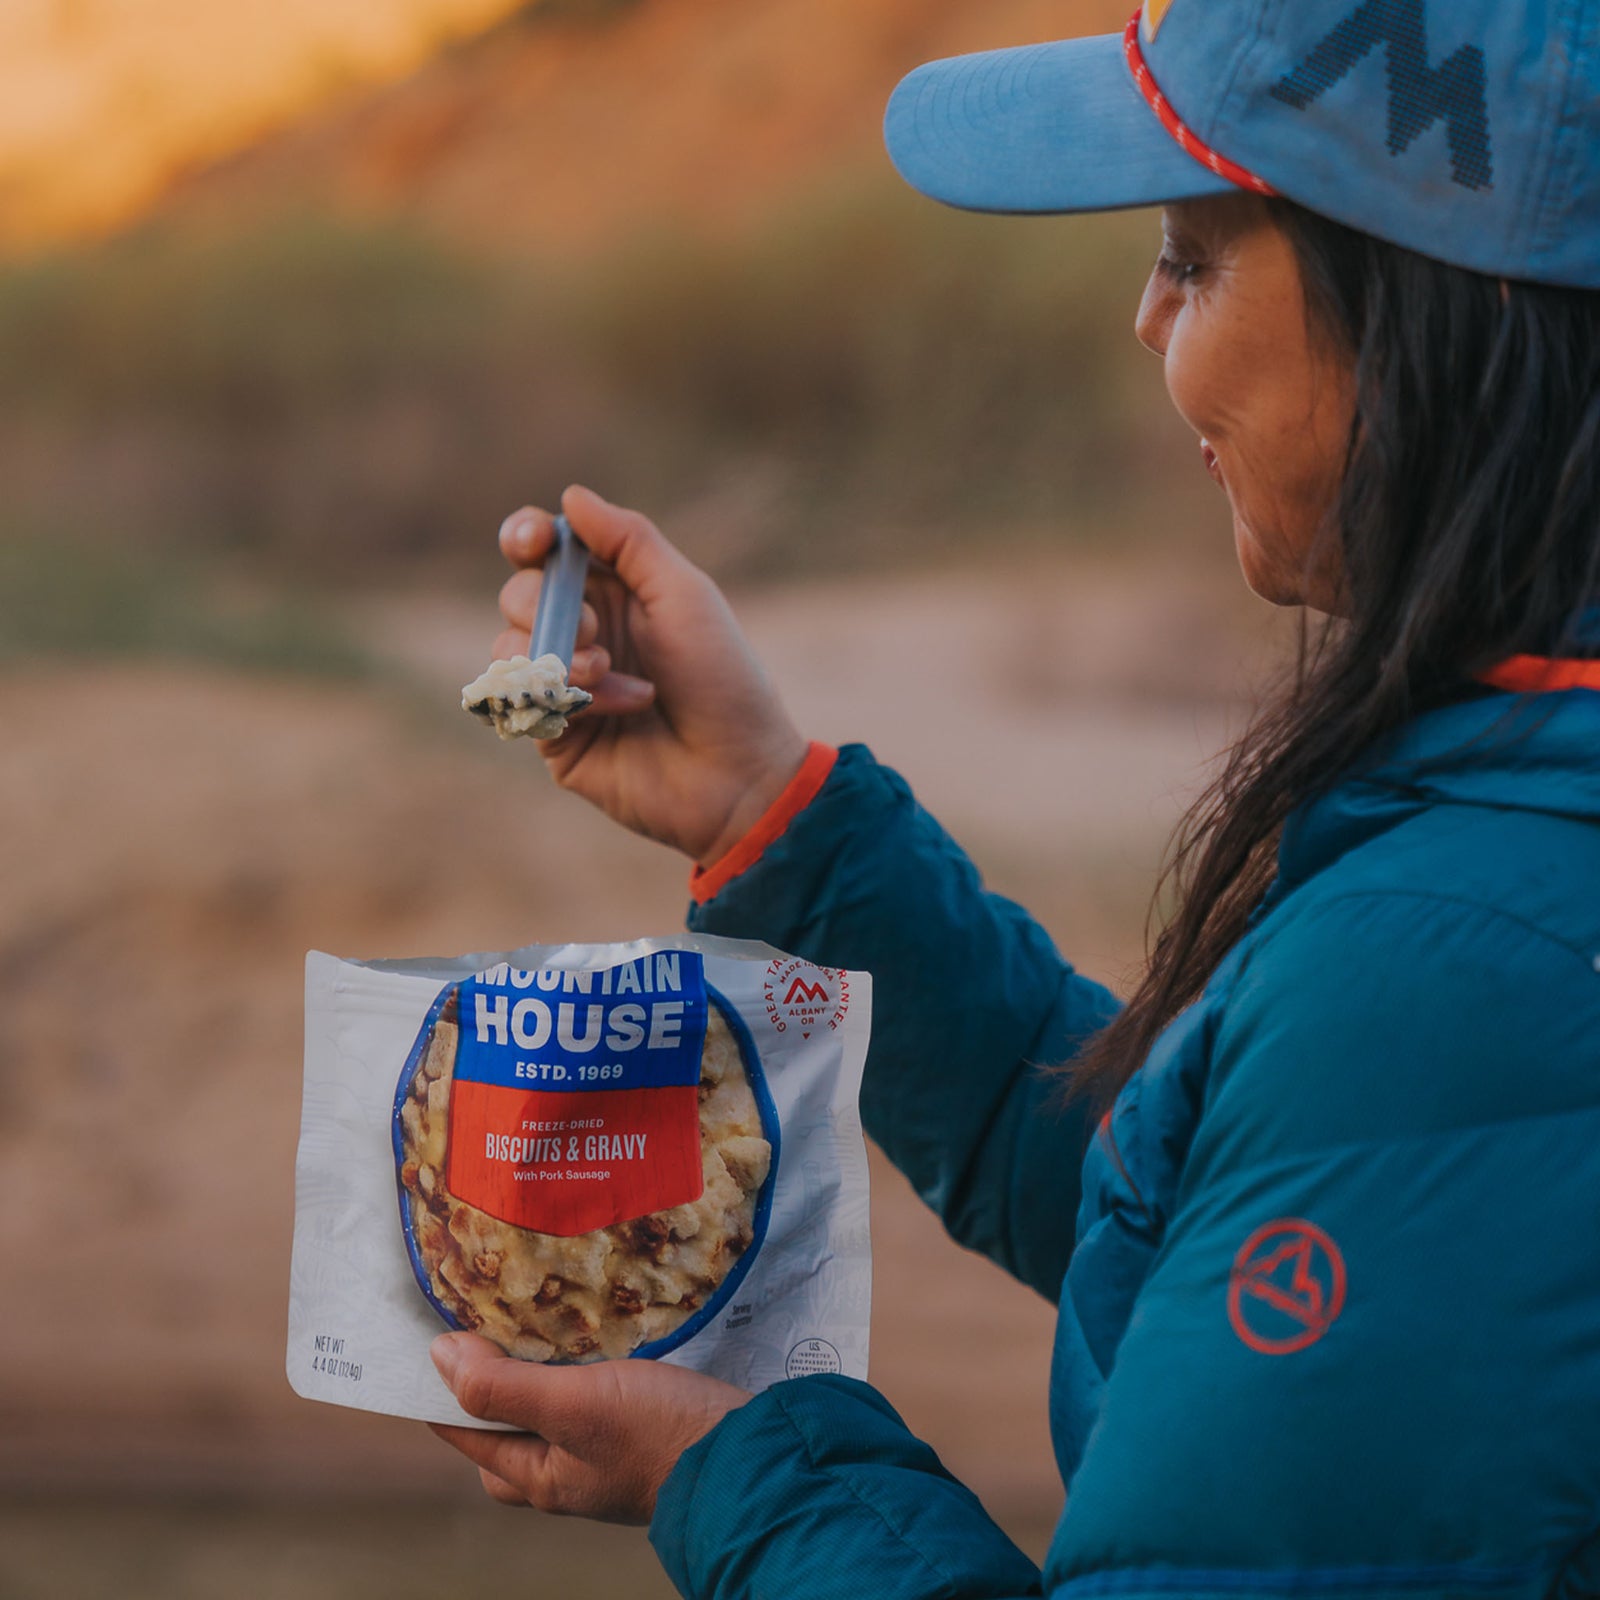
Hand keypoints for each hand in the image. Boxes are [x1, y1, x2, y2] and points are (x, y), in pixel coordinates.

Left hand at [428, 1332, 750, 1523]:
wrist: (744, 1456)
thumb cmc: (656, 1433)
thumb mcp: (573, 1404)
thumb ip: (505, 1386)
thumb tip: (439, 1356)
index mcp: (536, 1476)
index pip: (465, 1431)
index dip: (440, 1386)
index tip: (425, 1332)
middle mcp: (563, 1473)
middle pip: (501, 1431)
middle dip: (484, 1384)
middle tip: (481, 1327)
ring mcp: (600, 1457)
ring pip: (545, 1414)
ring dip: (531, 1372)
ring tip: (529, 1321)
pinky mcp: (634, 1435)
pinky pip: (584, 1403)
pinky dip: (571, 1374)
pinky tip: (585, 1342)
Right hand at [492, 484, 808, 866]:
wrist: (736, 771)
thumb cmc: (722, 679)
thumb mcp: (684, 595)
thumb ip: (628, 541)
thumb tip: (570, 497)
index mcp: (615, 593)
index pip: (545, 553)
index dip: (526, 537)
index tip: (532, 540)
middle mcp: (584, 636)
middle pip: (517, 596)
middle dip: (542, 606)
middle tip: (594, 631)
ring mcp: (566, 688)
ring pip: (506, 650)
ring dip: (555, 657)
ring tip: (608, 675)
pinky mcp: (556, 736)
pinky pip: (520, 702)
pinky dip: (563, 699)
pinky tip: (615, 709)